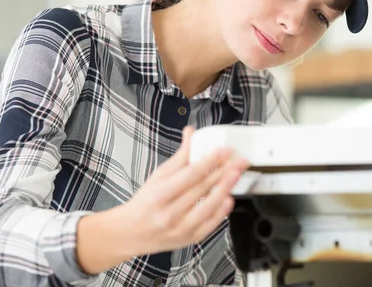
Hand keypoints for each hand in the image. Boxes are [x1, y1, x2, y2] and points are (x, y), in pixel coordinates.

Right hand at [119, 126, 248, 254]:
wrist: (132, 232)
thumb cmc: (145, 202)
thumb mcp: (158, 176)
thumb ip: (179, 157)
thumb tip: (191, 133)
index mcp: (160, 194)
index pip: (189, 174)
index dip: (209, 161)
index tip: (223, 151)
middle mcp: (170, 213)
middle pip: (201, 188)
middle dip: (223, 171)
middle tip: (239, 160)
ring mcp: (180, 228)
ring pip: (207, 207)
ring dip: (224, 189)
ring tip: (236, 174)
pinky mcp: (190, 238)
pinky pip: (209, 225)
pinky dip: (221, 212)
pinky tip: (229, 198)